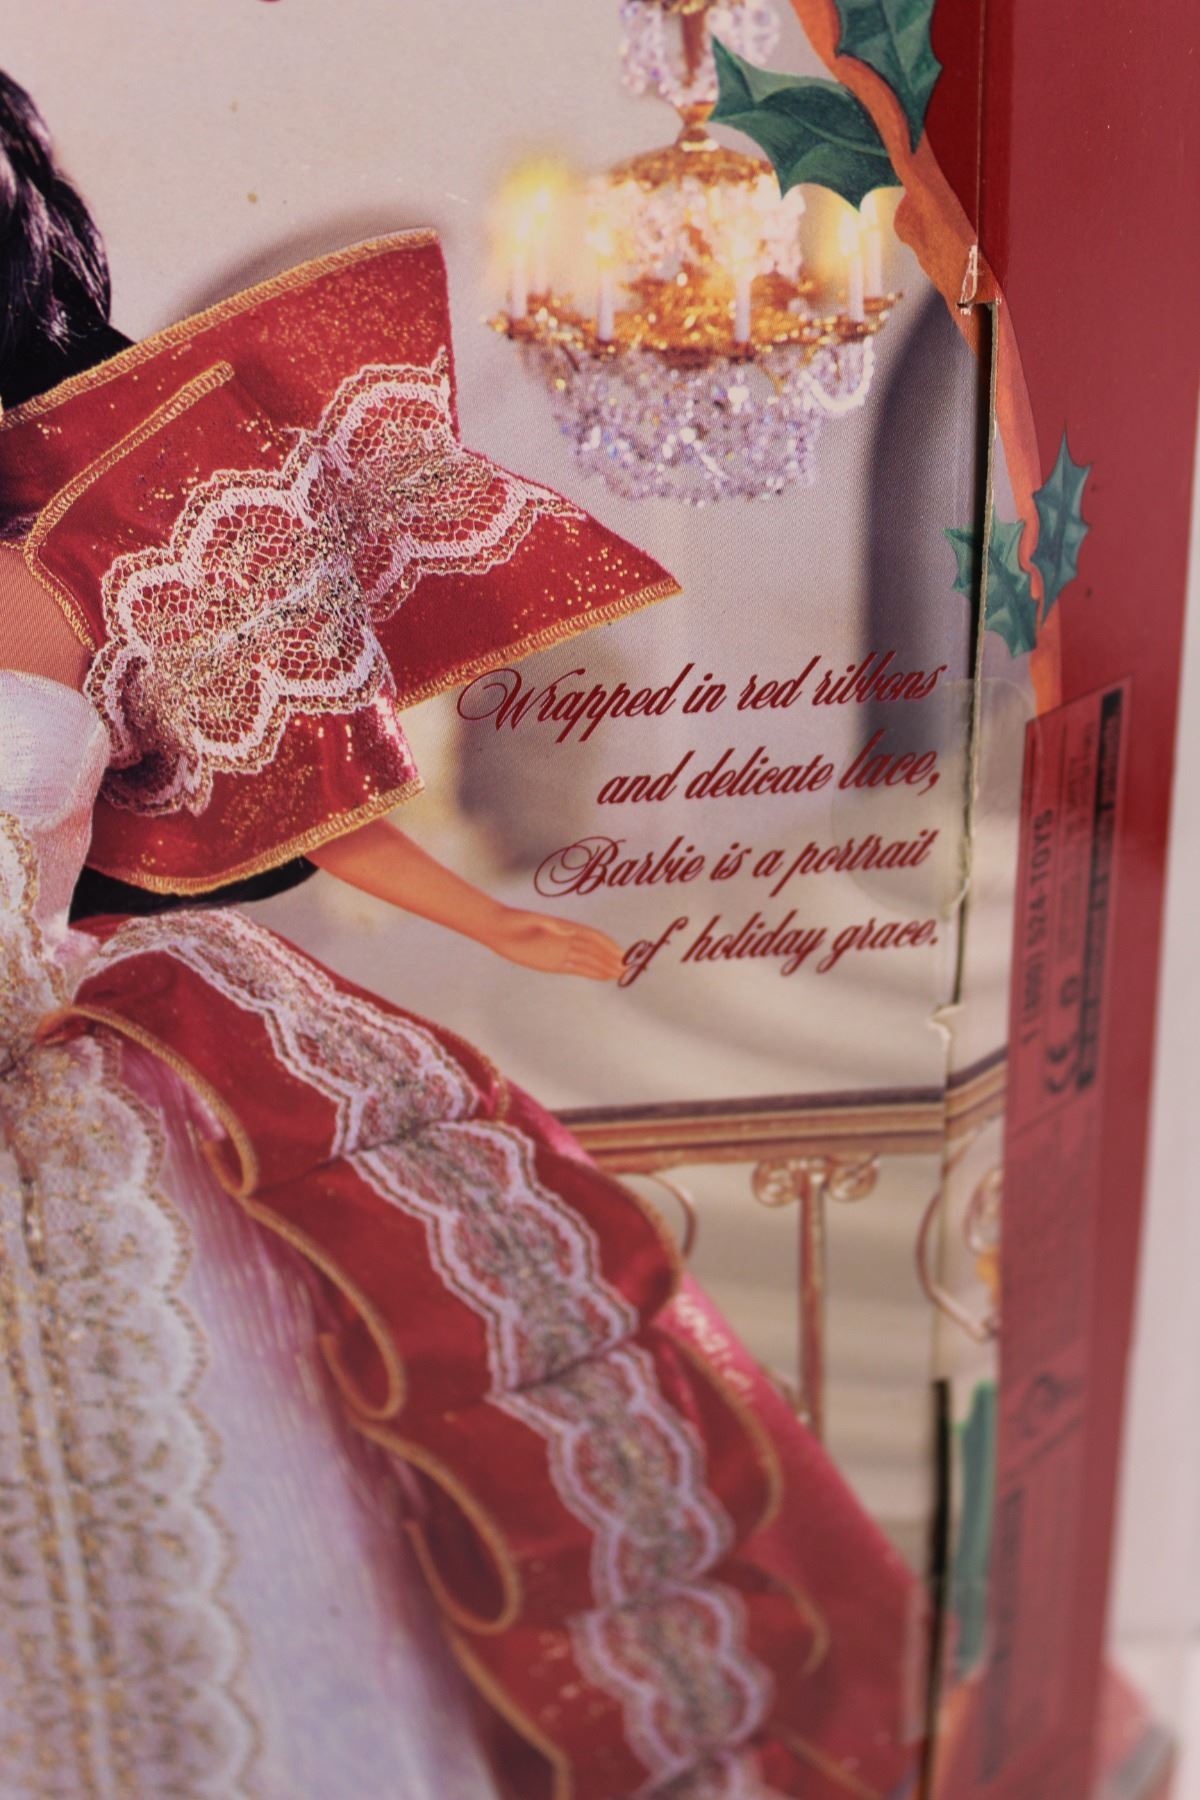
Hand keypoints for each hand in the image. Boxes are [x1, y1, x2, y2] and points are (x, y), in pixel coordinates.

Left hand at [485, 908, 625, 980]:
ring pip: (590, 961)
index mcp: (567, 929)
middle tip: (633, 969)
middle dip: (614, 959)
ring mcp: (563, 952)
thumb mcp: (531, 922)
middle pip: (596, 952)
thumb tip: (563, 932)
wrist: (499, 929)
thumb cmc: (515, 922)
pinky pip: (578, 969)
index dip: (610, 947)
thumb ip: (547, 927)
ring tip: (625, 975)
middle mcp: (569, 941)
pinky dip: (593, 973)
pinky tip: (604, 976)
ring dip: (607, 968)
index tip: (624, 955)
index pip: (594, 939)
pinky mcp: (555, 963)